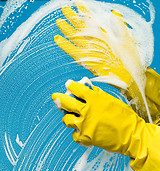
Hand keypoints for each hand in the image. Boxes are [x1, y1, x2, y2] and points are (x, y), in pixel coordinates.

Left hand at [52, 79, 159, 170]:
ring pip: (66, 119)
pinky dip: (76, 133)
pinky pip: (74, 134)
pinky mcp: (85, 137)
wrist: (131, 135)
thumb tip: (88, 89)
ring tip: (68, 117)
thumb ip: (98, 95)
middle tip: (55, 97)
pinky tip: (80, 131)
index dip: (71, 85)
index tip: (68, 84)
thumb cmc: (125, 117)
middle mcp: (87, 110)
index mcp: (94, 98)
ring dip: (66, 117)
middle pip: (65, 102)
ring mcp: (84, 124)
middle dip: (58, 98)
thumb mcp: (111, 101)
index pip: (76, 88)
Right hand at [54, 0, 159, 121]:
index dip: (85, 10)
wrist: (129, 75)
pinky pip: (73, 52)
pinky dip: (65, 45)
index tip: (77, 1)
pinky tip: (57, 39)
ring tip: (59, 21)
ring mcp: (90, 50)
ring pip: (75, 38)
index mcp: (105, 34)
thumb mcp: (128, 38)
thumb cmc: (131, 58)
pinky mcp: (86, 60)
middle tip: (64, 9)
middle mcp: (96, 41)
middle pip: (82, 27)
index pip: (93, 19)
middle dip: (73, 18)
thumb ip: (120, 26)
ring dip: (67, 30)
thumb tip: (113, 12)